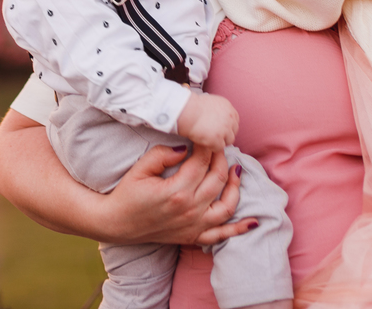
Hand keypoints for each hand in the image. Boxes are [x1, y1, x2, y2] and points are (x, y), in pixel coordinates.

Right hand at [107, 142, 254, 245]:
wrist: (116, 224)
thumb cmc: (127, 194)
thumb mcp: (140, 169)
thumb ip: (162, 155)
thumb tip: (185, 148)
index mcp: (176, 191)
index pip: (202, 162)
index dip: (208, 145)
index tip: (209, 133)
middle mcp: (189, 209)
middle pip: (217, 179)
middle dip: (222, 158)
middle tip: (220, 146)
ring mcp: (194, 225)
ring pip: (227, 205)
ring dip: (236, 186)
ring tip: (236, 170)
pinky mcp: (193, 236)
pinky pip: (222, 235)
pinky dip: (240, 228)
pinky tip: (254, 220)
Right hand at [176, 93, 238, 149]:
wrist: (185, 111)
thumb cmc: (192, 106)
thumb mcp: (210, 103)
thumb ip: (218, 111)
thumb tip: (218, 118)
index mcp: (228, 107)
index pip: (235, 121)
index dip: (227, 127)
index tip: (220, 129)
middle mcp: (230, 118)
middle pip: (233, 132)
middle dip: (225, 135)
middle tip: (214, 136)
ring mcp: (225, 130)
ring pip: (228, 141)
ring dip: (220, 142)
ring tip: (208, 140)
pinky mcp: (218, 140)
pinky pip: (219, 148)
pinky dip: (212, 147)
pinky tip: (204, 142)